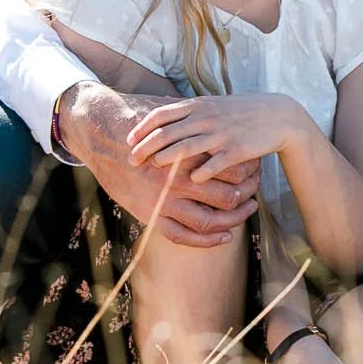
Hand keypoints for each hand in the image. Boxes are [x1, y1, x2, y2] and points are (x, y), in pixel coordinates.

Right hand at [56, 83, 259, 246]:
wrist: (103, 139)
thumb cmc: (143, 127)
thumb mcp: (175, 122)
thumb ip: (200, 128)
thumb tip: (228, 122)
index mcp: (188, 155)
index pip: (233, 167)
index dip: (251, 170)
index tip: (258, 168)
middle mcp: (179, 180)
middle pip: (228, 195)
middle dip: (248, 196)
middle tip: (257, 192)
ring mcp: (165, 200)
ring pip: (210, 220)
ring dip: (234, 220)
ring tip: (247, 213)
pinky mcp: (151, 215)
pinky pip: (183, 236)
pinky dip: (207, 241)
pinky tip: (224, 237)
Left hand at [126, 94, 304, 179]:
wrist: (277, 115)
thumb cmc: (242, 112)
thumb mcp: (213, 105)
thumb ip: (189, 110)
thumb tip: (163, 114)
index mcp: (198, 106)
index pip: (161, 115)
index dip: (142, 128)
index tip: (129, 140)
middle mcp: (206, 118)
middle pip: (167, 133)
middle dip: (146, 148)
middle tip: (132, 161)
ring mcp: (221, 134)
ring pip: (185, 148)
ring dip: (166, 160)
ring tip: (154, 169)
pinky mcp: (236, 150)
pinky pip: (213, 164)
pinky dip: (199, 173)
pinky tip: (191, 181)